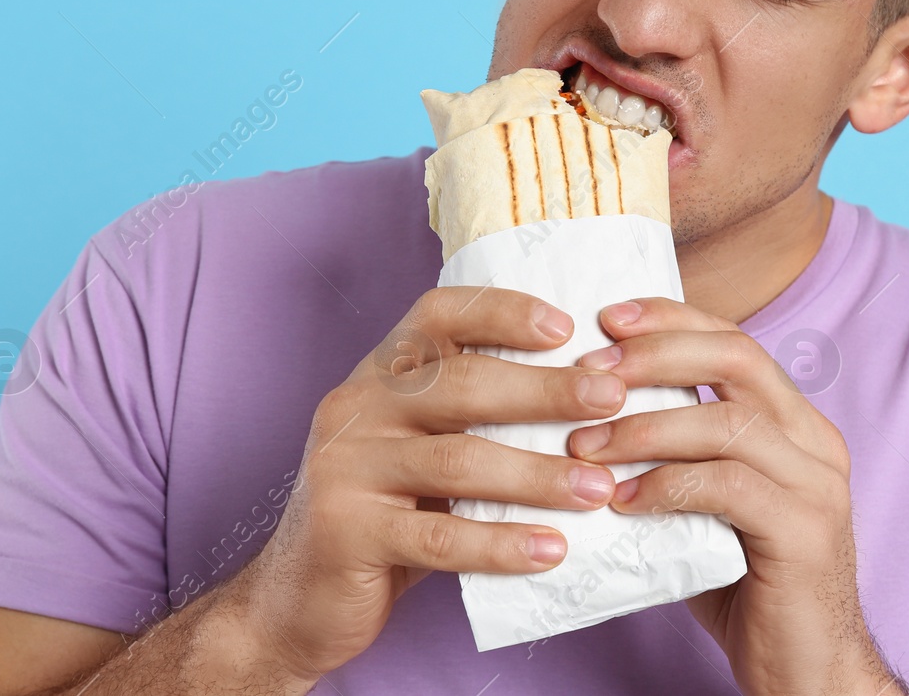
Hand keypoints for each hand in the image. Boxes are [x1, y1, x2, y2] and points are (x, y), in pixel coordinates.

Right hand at [225, 287, 628, 682]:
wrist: (298, 596)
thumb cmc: (388, 512)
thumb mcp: (422, 448)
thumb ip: (479, 417)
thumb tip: (591, 398)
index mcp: (381, 374)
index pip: (438, 315)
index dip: (503, 311)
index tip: (568, 328)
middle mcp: (358, 406)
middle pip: (461, 383)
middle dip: (544, 390)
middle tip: (611, 400)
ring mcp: (346, 467)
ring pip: (457, 460)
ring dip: (538, 474)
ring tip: (599, 488)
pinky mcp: (347, 532)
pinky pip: (438, 538)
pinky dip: (501, 543)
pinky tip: (551, 549)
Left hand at [569, 298, 906, 695]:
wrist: (807, 674)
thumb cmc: (746, 589)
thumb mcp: (705, 508)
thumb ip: (672, 460)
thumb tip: (584, 421)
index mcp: (795, 424)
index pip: (735, 340)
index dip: (672, 319)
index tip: (608, 318)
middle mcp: (815, 441)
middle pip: (737, 357)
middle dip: (655, 353)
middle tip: (588, 370)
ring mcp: (817, 484)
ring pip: (726, 421)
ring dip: (643, 427)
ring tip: (584, 446)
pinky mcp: (805, 530)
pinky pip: (727, 485)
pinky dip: (665, 485)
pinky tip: (622, 501)